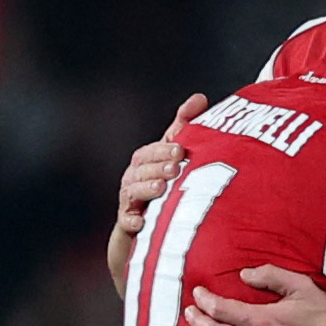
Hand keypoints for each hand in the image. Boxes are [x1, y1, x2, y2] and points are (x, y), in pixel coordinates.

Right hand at [103, 98, 200, 291]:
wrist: (149, 228)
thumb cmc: (166, 183)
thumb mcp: (173, 155)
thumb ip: (184, 126)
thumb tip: (199, 97)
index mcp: (145, 161)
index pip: (151, 151)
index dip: (163, 149)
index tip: (181, 149)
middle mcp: (134, 179)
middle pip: (141, 170)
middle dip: (157, 167)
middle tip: (176, 167)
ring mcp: (130, 202)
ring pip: (133, 193)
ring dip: (146, 189)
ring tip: (162, 188)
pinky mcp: (128, 225)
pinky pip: (126, 223)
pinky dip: (132, 222)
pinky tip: (142, 223)